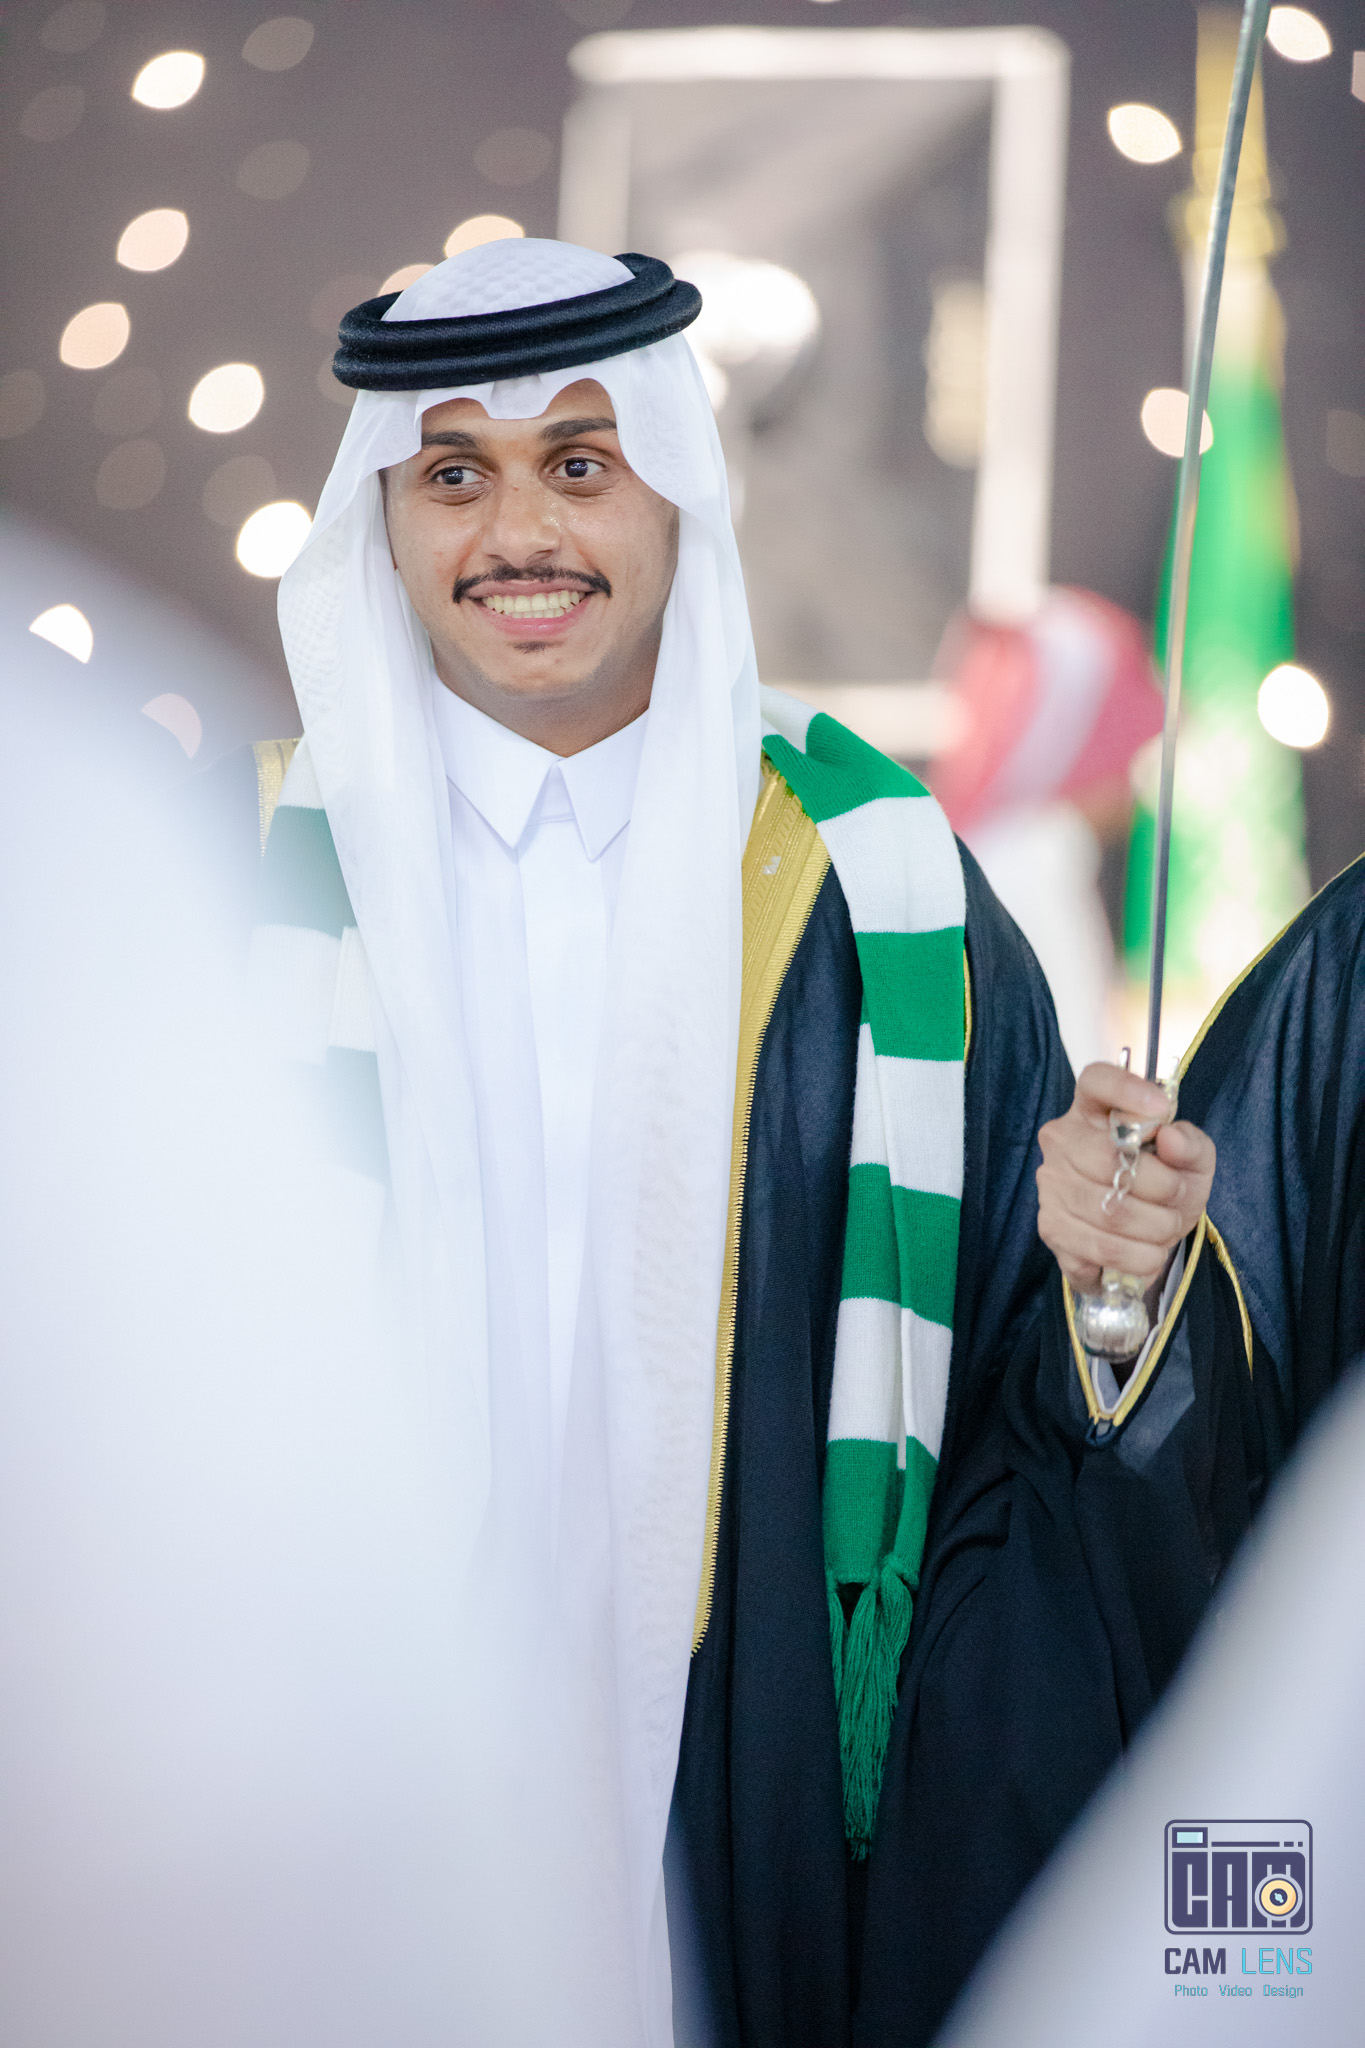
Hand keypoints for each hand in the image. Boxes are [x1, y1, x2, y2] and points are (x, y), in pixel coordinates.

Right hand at [1036, 1063, 1215, 1295]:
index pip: (1096, 1081)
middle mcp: (1061, 1141)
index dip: (1127, 1090)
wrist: (1142, 1237)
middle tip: (1179, 1197)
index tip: (1162, 1109)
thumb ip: (1191, 1145)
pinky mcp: (1051, 1228)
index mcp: (1094, 1109)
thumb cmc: (1164, 1185)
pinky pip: (1102, 1249)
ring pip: (1109, 1212)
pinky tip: (1148, 1252)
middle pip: (1108, 1159)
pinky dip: (1139, 1258)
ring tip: (1167, 1228)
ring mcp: (1051, 1185)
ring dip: (1156, 1228)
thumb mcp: (1192, 1163)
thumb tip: (1170, 1137)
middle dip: (1162, 1187)